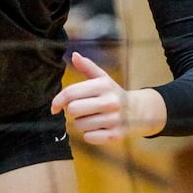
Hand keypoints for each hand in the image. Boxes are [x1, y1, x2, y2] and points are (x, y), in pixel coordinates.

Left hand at [51, 51, 166, 143]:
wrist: (138, 111)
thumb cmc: (113, 93)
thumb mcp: (102, 78)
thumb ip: (87, 66)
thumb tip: (74, 55)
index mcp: (103, 85)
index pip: (71, 93)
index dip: (58, 100)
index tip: (54, 107)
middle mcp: (109, 101)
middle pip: (73, 110)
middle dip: (71, 112)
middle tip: (78, 110)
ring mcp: (113, 119)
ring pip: (80, 125)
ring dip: (80, 123)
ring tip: (91, 118)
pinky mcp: (115, 135)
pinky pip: (89, 137)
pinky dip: (88, 134)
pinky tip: (97, 128)